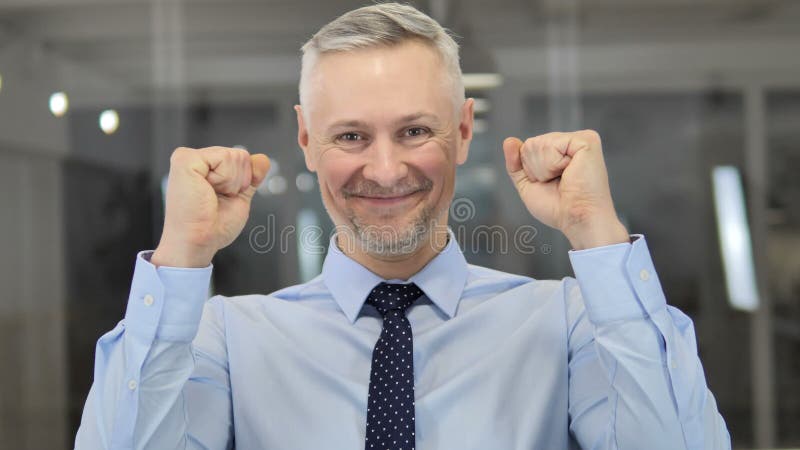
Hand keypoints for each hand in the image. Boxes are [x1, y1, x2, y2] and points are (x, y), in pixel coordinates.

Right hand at [151, 146, 270, 266]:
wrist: (199, 241)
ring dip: (230, 182)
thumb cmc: (212, 226)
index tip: (223, 198)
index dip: (243, 181)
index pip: (241, 158)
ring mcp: (188, 157)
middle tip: (215, 199)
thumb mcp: (240, 197)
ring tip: (210, 196)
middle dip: (237, 181)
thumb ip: (251, 177)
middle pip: (240, 155)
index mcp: (206, 167)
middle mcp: (196, 160)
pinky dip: (224, 178)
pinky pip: (224, 157)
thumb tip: (262, 159)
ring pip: (235, 155)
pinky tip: (206, 190)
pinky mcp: (185, 159)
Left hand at [502, 130, 628, 249]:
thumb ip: (516, 162)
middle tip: (558, 183)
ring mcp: (582, 139)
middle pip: (531, 144)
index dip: (530, 170)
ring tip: (565, 180)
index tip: (551, 184)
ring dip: (545, 169)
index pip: (528, 147)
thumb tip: (509, 140)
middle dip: (536, 169)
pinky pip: (551, 144)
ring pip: (538, 144)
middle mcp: (573, 141)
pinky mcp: (587, 141)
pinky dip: (553, 164)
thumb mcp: (528, 184)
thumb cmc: (558, 208)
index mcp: (562, 150)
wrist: (577, 220)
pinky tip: (570, 172)